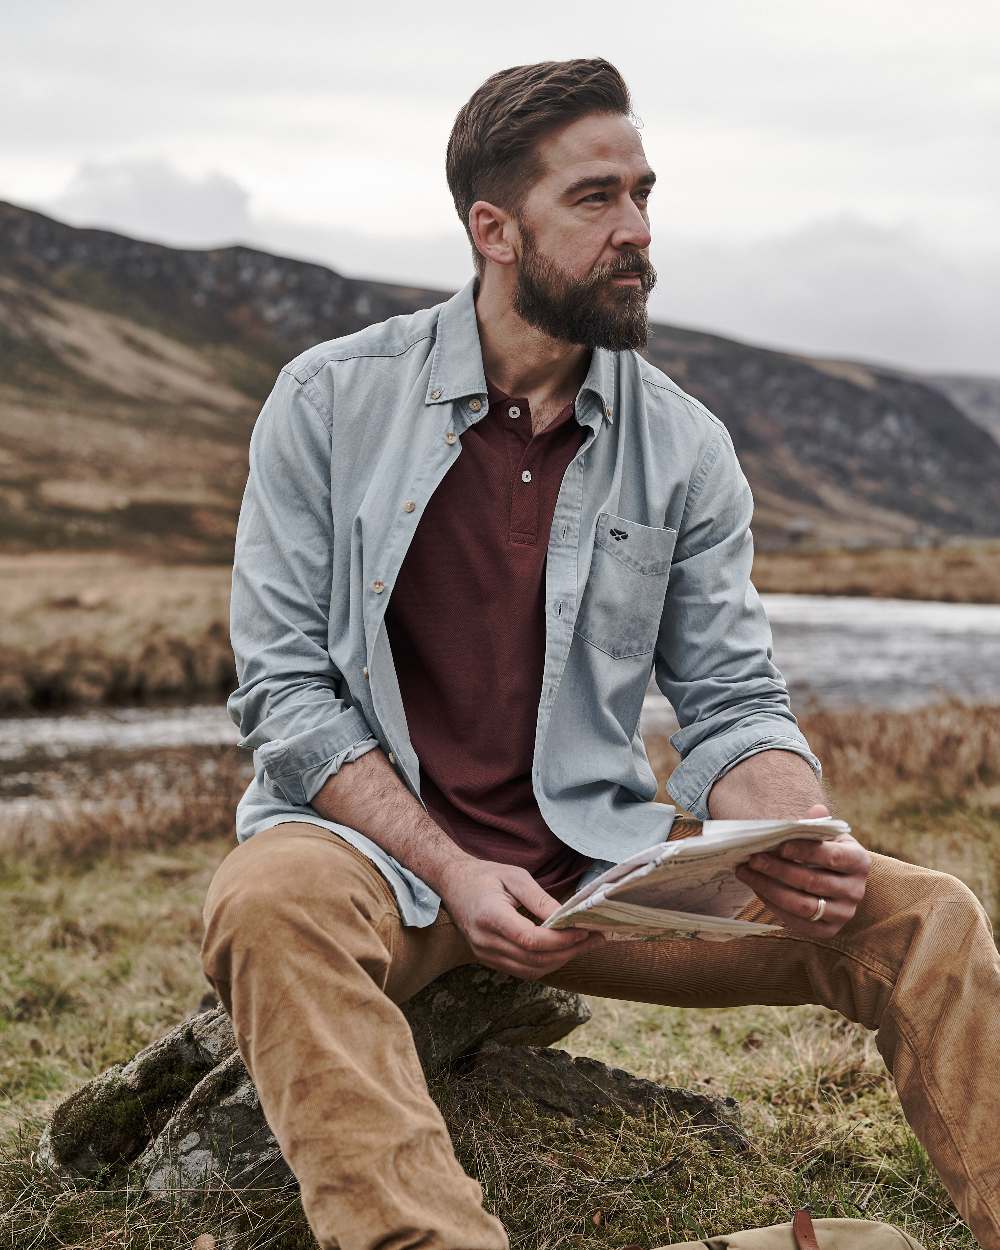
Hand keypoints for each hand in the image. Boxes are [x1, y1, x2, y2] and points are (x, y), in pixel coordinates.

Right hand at [437, 856, 604, 979]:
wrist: (453, 884)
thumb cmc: (485, 875)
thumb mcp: (515, 877)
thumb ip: (540, 899)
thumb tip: (567, 917)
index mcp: (490, 917)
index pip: (530, 940)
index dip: (560, 940)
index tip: (584, 930)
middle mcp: (485, 941)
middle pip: (534, 959)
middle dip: (568, 952)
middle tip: (593, 939)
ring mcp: (485, 954)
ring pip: (531, 970)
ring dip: (560, 961)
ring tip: (582, 945)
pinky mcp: (488, 960)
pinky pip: (522, 971)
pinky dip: (545, 964)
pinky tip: (561, 951)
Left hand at [733, 804, 870, 937]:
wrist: (840, 882)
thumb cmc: (828, 852)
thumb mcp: (827, 836)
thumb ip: (818, 824)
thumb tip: (816, 809)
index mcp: (859, 861)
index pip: (831, 856)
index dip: (804, 851)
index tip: (778, 846)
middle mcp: (856, 890)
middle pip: (812, 882)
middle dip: (777, 870)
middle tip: (752, 859)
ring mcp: (844, 913)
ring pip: (802, 905)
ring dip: (769, 888)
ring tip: (747, 873)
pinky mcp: (829, 931)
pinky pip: (798, 922)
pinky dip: (774, 906)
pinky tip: (757, 889)